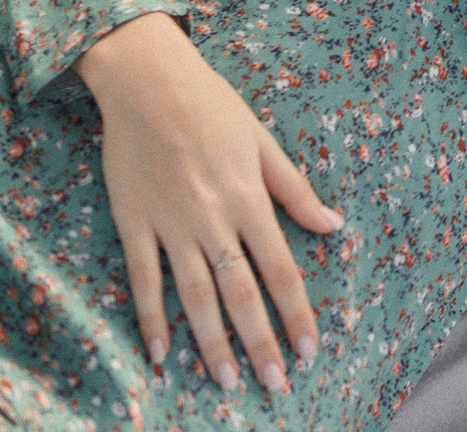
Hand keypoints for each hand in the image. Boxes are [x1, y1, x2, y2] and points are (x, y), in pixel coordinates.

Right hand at [75, 11, 342, 394]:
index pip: (282, 269)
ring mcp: (170, 224)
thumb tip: (333, 225)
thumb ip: (295, 189)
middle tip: (276, 386)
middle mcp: (213, 218)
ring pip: (194, 296)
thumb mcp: (263, 141)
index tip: (310, 349)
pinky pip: (143, 280)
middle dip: (261, 343)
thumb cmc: (212, 105)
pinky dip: (149, 319)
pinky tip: (158, 353)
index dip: (297, 313)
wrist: (147, 80)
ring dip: (211, 343)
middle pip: (241, 293)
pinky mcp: (133, 223)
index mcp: (250, 198)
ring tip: (225, 382)